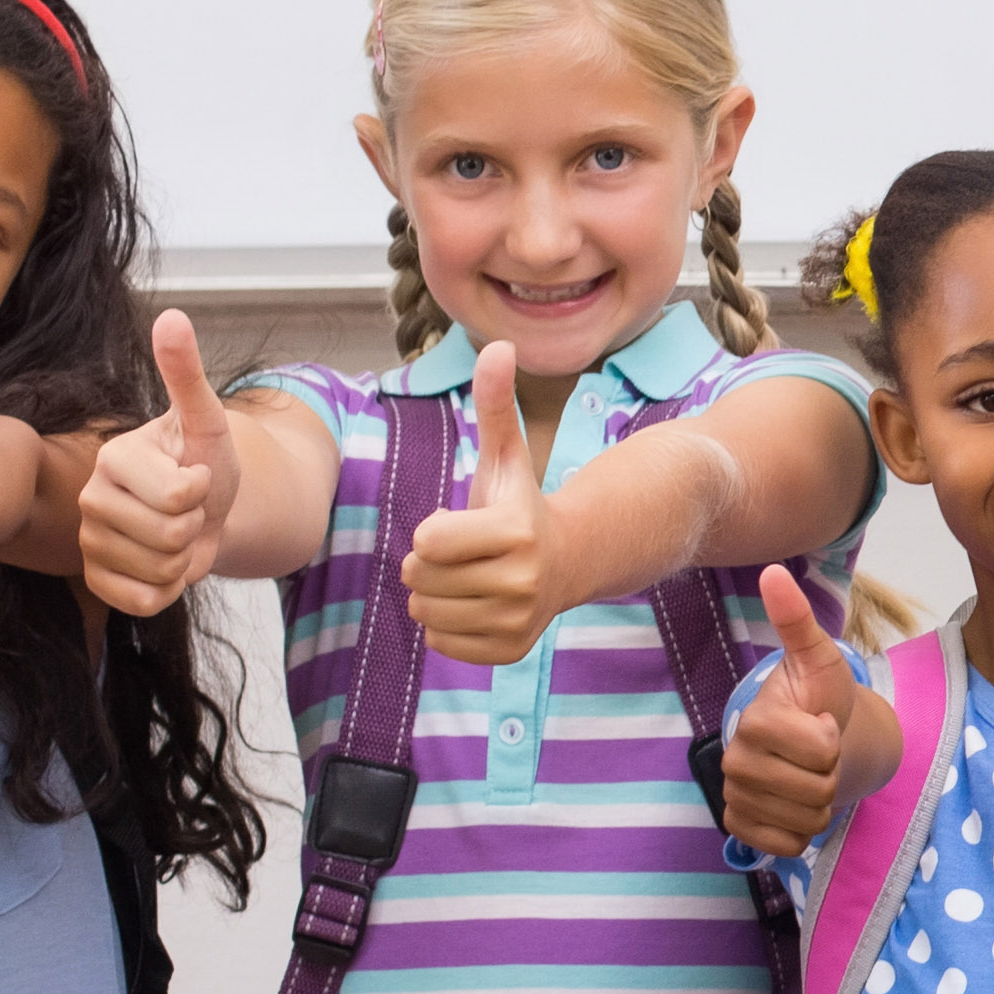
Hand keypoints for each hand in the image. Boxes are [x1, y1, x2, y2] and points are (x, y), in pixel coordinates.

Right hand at [78, 312, 237, 617]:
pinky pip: (143, 602)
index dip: (202, 491)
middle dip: (194, 526)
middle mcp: (91, 498)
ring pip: (159, 570)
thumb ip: (186, 373)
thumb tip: (172, 316)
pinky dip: (168, 590)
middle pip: (169, 536)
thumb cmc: (202, 460)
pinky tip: (163, 564)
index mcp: (114, 458)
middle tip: (187, 509)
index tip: (194, 475)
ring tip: (176, 533)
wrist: (202, 509)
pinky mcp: (97, 579)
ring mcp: (89, 541)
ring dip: (183, 558)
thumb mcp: (206, 419)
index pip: (178, 496)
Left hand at [401, 347, 558, 666]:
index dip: (432, 531)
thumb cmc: (522, 504)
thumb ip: (495, 404)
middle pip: (420, 580)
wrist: (573, 561)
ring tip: (468, 579)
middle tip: (462, 554)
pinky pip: (442, 646)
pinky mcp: (510, 650)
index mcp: (516, 533)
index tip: (459, 524)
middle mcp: (522, 581)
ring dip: (434, 596)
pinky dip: (446, 628)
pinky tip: (475, 606)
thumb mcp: (506, 456)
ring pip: (426, 616)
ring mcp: (518, 620)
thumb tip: (498, 343)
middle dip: (429, 565)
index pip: (426, 542)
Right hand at [714, 564, 868, 860]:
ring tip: (810, 774)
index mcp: (754, 722)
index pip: (823, 750)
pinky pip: (787, 846)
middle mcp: (734, 761)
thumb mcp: (819, 658)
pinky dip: (803, 832)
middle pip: (819, 791)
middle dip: (832, 773)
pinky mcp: (740, 826)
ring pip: (808, 821)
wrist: (812, 737)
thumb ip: (797, 621)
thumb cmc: (818, 697)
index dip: (834, 739)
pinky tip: (796, 805)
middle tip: (818, 753)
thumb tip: (773, 572)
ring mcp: (735, 796)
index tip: (822, 724)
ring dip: (822, 803)